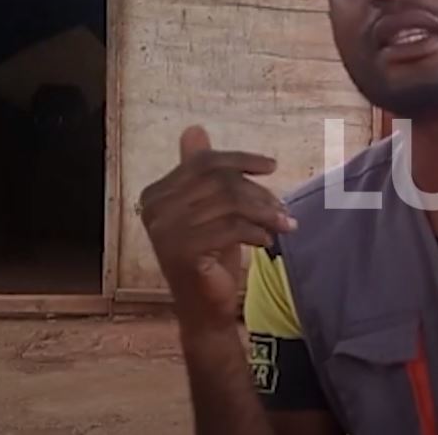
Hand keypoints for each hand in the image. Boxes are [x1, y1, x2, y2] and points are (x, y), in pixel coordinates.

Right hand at [138, 126, 296, 331]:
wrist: (205, 308)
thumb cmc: (211, 255)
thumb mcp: (211, 209)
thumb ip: (202, 172)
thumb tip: (194, 129)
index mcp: (156, 193)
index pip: (204, 163)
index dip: (241, 160)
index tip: (271, 166)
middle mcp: (154, 209)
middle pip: (219, 180)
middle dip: (258, 192)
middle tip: (282, 208)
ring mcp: (165, 230)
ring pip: (229, 202)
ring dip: (264, 212)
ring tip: (283, 225)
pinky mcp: (184, 251)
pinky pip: (231, 227)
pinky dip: (256, 231)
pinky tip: (267, 241)